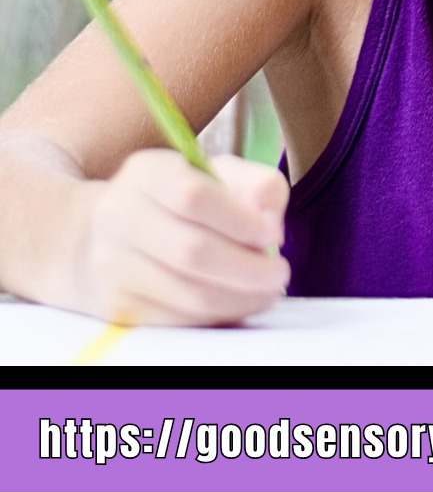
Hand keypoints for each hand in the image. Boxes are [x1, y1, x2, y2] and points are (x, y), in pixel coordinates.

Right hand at [79, 149, 290, 325]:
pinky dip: (218, 316)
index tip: (274, 234)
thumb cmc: (173, 201)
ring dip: (240, 298)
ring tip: (267, 291)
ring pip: (188, 294)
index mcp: (147, 172)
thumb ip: (254, 183)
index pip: (194, 196)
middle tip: (280, 273)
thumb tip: (269, 218)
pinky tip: (238, 303)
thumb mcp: (213, 174)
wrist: (93, 237)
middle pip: (192, 251)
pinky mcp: (116, 306)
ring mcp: (113, 265)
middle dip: (248, 269)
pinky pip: (178, 319)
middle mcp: (120, 215)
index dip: (240, 220)